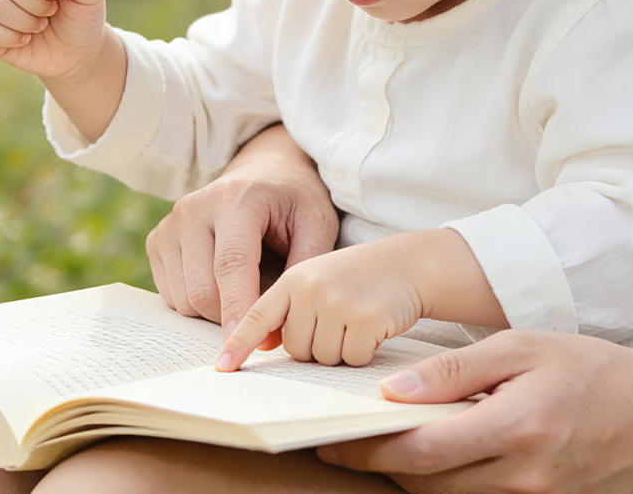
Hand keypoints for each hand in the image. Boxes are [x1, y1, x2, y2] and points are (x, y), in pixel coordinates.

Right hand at [145, 124, 338, 336]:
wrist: (263, 170)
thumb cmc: (295, 201)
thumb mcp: (317, 225)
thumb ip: (300, 274)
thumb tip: (270, 336)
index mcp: (235, 199)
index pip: (230, 265)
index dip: (237, 309)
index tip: (246, 345)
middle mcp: (193, 209)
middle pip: (202, 291)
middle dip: (231, 316)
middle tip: (263, 309)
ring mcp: (169, 224)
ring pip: (184, 300)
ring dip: (215, 310)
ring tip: (246, 286)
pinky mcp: (157, 240)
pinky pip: (172, 296)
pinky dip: (198, 302)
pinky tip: (221, 281)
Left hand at [217, 232, 444, 368]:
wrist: (408, 263)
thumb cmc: (359, 278)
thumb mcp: (318, 280)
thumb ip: (290, 308)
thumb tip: (264, 346)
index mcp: (293, 278)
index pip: (259, 316)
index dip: (239, 344)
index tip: (224, 367)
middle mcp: (310, 288)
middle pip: (294, 349)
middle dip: (315, 345)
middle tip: (338, 321)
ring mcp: (337, 302)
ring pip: (322, 357)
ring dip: (340, 350)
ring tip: (355, 320)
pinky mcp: (364, 319)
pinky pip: (351, 358)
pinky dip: (363, 351)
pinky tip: (373, 327)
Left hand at [316, 330, 632, 493]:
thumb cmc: (590, 369)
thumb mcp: (521, 348)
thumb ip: (455, 371)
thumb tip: (393, 392)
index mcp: (516, 429)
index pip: (421, 452)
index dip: (368, 450)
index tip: (330, 439)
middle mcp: (521, 476)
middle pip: (425, 482)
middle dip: (375, 463)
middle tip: (336, 442)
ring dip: (404, 474)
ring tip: (372, 445)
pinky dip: (440, 482)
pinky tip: (423, 455)